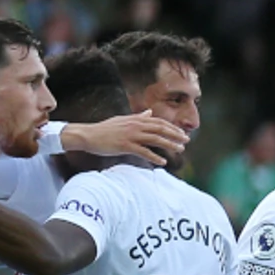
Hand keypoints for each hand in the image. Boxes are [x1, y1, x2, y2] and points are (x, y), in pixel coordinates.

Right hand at [65, 114, 188, 165]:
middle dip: (175, 135)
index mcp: (135, 119)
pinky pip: (143, 152)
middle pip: (160, 129)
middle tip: (186, 141)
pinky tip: (163, 162)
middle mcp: (135, 125)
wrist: (88, 135)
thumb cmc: (105, 129)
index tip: (182, 133)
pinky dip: (154, 157)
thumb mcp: (123, 120)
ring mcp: (130, 135)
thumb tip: (149, 112)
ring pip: (155, 139)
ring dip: (169, 145)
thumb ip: (138, 117)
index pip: (159, 122)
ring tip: (180, 150)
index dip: (172, 128)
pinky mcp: (125, 146)